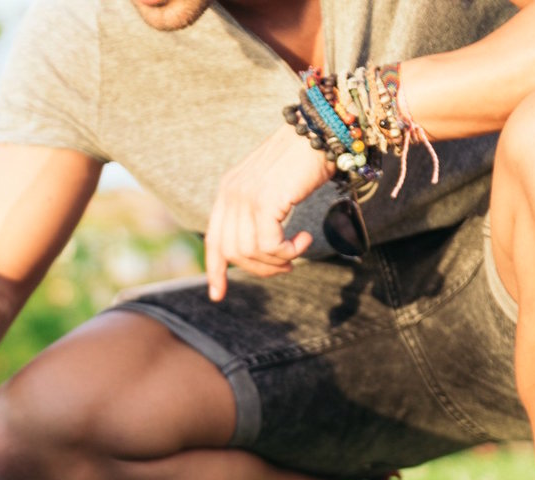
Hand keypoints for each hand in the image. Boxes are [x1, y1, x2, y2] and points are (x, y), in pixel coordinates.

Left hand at [204, 124, 333, 300]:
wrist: (321, 130)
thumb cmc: (304, 159)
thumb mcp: (272, 187)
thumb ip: (259, 212)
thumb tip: (260, 248)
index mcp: (228, 191)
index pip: (214, 239)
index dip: (215, 269)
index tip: (218, 294)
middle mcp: (231, 194)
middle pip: (232, 252)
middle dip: (259, 269)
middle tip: (286, 266)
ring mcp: (245, 197)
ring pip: (249, 252)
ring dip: (277, 261)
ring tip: (297, 251)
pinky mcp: (265, 200)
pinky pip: (268, 244)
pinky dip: (288, 251)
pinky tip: (304, 239)